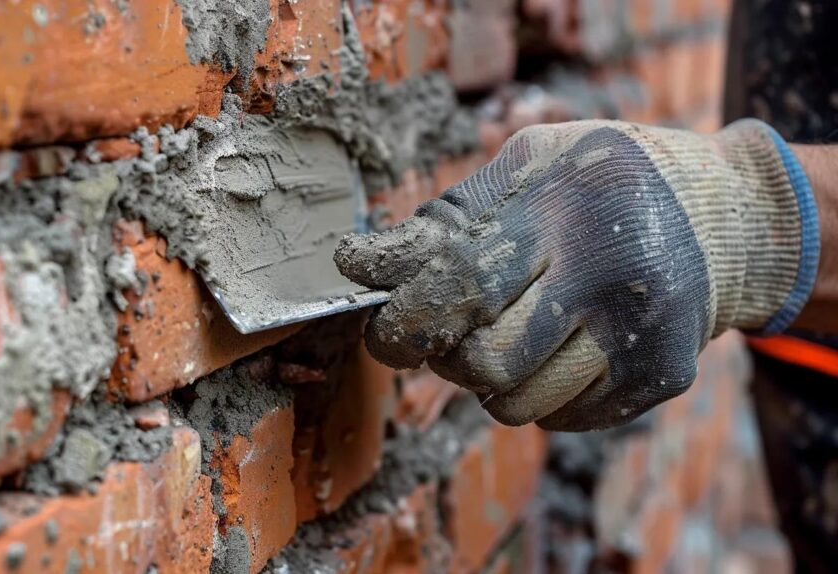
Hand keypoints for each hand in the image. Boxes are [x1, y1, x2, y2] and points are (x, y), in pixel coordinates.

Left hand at [335, 120, 816, 430]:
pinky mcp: (660, 379)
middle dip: (444, 356)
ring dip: (486, 381)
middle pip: (485, 361)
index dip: (406, 319)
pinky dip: (533, 396)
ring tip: (505, 334)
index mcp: (566, 212)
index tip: (380, 333)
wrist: (729, 217)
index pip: (463, 283)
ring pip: (516, 405)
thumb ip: (448, 216)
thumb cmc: (604, 181)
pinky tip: (553, 350)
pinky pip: (558, 420)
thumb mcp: (530, 165)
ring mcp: (642, 336)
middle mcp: (610, 277)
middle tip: (445, 332)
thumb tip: (361, 266)